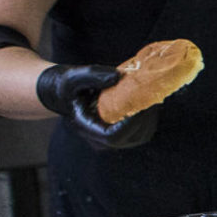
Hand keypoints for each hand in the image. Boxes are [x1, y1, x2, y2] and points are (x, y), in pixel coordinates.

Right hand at [35, 63, 157, 150]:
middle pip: (133, 137)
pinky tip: (148, 99)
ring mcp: (113, 139)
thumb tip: (119, 76)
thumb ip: (93, 75)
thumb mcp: (74, 77)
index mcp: (87, 129)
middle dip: (146, 116)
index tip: (143, 103)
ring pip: (142, 134)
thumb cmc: (68, 85)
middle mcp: (100, 140)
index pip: (114, 137)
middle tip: (152, 94)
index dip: (132, 123)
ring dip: (151, 115)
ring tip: (150, 94)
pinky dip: (150, 115)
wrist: (65, 93)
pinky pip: (144, 129)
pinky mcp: (124, 133)